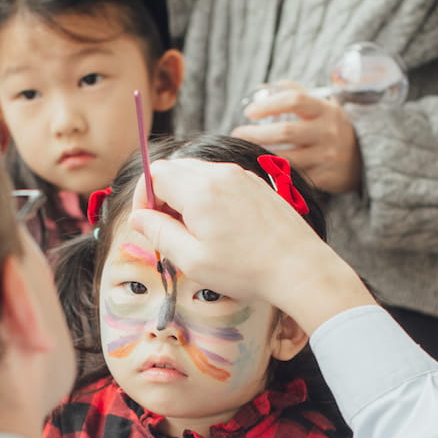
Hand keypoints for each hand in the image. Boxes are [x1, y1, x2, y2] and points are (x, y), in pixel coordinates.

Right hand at [128, 158, 374, 332]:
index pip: (154, 173)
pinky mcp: (257, 183)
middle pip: (174, 169)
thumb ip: (159, 234)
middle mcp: (220, 174)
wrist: (300, 267)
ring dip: (185, 196)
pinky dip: (209, 196)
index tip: (147, 224)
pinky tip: (220, 227)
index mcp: (199, 190)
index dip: (142, 197)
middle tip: (169, 230)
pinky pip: (221, 179)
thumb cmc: (246, 269)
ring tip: (195, 232)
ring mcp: (241, 175)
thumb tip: (137, 218)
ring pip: (197, 173)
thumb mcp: (192, 260)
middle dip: (162, 195)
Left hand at [231, 82, 362, 194]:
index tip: (248, 111)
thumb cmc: (329, 127)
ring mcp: (327, 157)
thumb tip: (260, 88)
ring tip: (244, 151)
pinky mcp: (324, 179)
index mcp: (326, 110)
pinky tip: (259, 169)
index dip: (269, 104)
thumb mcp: (321, 106)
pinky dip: (273, 174)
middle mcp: (328, 132)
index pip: (295, 100)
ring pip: (285, 158)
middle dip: (255, 133)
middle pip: (285, 132)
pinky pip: (292, 178)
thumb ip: (295, 92)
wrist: (363, 160)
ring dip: (259, 155)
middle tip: (237, 134)